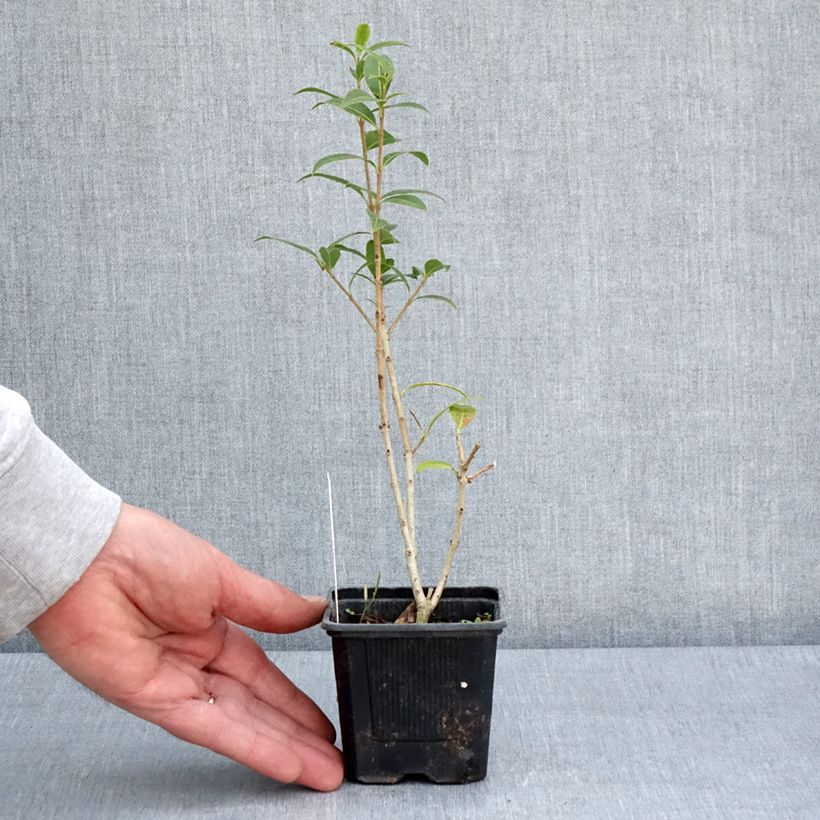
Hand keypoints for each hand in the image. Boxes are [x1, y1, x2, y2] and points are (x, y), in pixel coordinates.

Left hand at [29, 502, 343, 790]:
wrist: (89, 559)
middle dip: (296, 734)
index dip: (294, 699)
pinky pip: (211, 728)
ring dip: (282, 749)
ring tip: (321, 771)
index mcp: (211, 626)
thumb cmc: (144, 552)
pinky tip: (283, 761)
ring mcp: (175, 684)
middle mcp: (194, 660)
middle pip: (256, 706)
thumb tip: (315, 607)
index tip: (324, 719)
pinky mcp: (154, 701)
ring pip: (239, 724)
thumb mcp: (224, 575)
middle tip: (334, 759)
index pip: (262, 674)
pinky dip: (249, 746)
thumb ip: (270, 604)